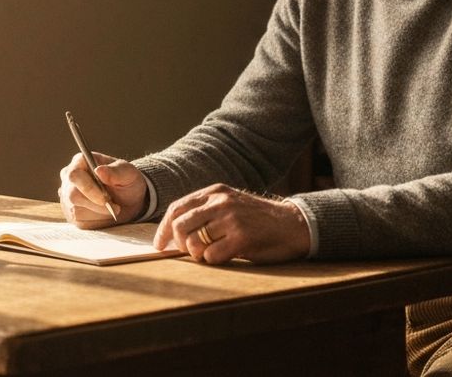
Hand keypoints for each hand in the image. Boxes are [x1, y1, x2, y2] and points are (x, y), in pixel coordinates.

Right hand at [57, 152, 146, 228]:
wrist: (128, 199)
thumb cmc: (127, 181)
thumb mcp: (128, 173)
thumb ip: (115, 171)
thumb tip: (99, 170)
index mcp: (80, 162)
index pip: (75, 175)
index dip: (88, 189)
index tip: (105, 199)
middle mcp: (69, 179)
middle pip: (73, 195)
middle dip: (96, 205)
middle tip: (116, 207)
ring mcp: (67, 197)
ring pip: (77, 211)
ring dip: (99, 214)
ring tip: (113, 207)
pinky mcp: (71, 213)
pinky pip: (80, 222)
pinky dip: (97, 221)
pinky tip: (106, 213)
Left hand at [154, 184, 309, 263]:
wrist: (292, 224)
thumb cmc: (257, 220)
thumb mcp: (230, 204)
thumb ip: (205, 210)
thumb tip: (173, 232)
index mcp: (215, 191)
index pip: (177, 208)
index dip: (164, 229)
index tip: (159, 245)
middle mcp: (221, 202)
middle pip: (181, 225)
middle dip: (179, 244)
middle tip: (189, 252)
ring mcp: (231, 219)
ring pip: (194, 242)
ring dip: (198, 254)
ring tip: (211, 253)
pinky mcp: (242, 237)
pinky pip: (211, 255)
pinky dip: (213, 260)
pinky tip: (225, 256)